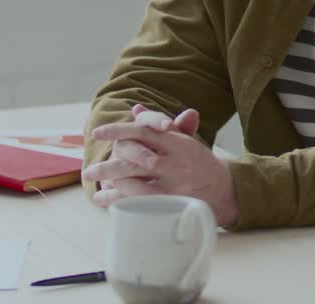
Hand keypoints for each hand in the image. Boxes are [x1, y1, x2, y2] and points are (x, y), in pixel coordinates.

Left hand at [83, 105, 239, 226]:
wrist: (226, 190)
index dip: (120, 131)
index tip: (98, 133)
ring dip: (111, 183)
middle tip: (88, 171)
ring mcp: (176, 185)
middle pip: (137, 160)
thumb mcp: (185, 141)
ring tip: (94, 184)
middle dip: (109, 165)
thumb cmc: (199, 163)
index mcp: (180, 143)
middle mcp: (178, 163)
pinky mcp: (173, 204)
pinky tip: (105, 199)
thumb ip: (161, 126)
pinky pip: (140, 202)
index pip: (146, 132)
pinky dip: (118, 200)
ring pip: (136, 182)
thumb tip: (136, 109)